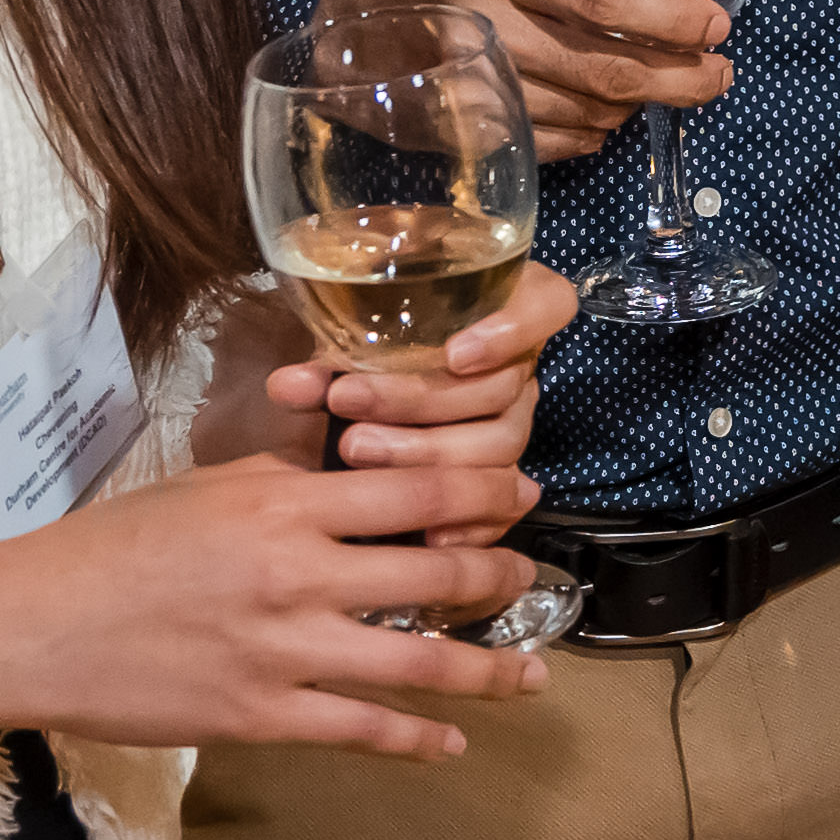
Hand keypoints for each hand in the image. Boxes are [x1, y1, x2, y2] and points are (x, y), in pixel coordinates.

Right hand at [0, 453, 552, 759]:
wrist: (28, 625)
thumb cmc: (111, 546)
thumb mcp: (207, 485)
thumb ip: (285, 476)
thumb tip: (346, 462)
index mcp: (285, 502)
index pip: (417, 486)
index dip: (485, 490)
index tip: (525, 494)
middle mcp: (298, 571)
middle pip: (437, 569)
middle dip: (501, 575)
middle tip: (535, 579)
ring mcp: (283, 648)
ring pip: (418, 661)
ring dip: (489, 670)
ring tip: (533, 675)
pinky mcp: (260, 715)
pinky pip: (361, 731)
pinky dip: (418, 741)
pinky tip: (452, 746)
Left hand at [191, 279, 574, 534]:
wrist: (352, 394)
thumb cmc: (361, 340)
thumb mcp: (346, 327)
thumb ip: (326, 350)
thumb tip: (291, 385)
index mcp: (502, 304)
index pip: (548, 305)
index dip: (512, 329)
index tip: (455, 353)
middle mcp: (517, 365)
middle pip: (503, 387)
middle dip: (422, 398)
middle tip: (348, 401)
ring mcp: (511, 422)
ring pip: (499, 445)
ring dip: (427, 452)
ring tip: (355, 449)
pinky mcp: (498, 478)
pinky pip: (502, 507)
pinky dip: (468, 523)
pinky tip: (426, 534)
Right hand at [324, 0, 730, 159]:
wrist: (369, 21)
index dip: (668, 18)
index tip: (717, 25)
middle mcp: (485, 26)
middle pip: (604, 68)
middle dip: (679, 79)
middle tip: (720, 75)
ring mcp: (473, 89)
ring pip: (588, 113)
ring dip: (642, 106)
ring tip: (670, 86)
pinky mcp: (468, 135)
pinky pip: (560, 144)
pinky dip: (598, 133)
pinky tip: (609, 113)